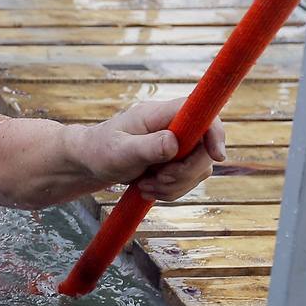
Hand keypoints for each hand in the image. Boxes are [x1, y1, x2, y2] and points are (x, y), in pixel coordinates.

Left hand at [83, 98, 225, 201]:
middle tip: (157, 180)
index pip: (201, 114)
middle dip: (185, 173)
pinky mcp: (175, 161)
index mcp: (160, 114)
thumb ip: (146, 147)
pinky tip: (146, 188)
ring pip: (198, 169)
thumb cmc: (99, 151)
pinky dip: (170, 191)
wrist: (88, 163)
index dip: (214, 132)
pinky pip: (188, 181)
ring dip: (174, 185)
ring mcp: (177, 144)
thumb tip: (174, 144)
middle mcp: (174, 126)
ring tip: (144, 185)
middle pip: (204, 149)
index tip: (217, 155)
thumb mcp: (119, 151)